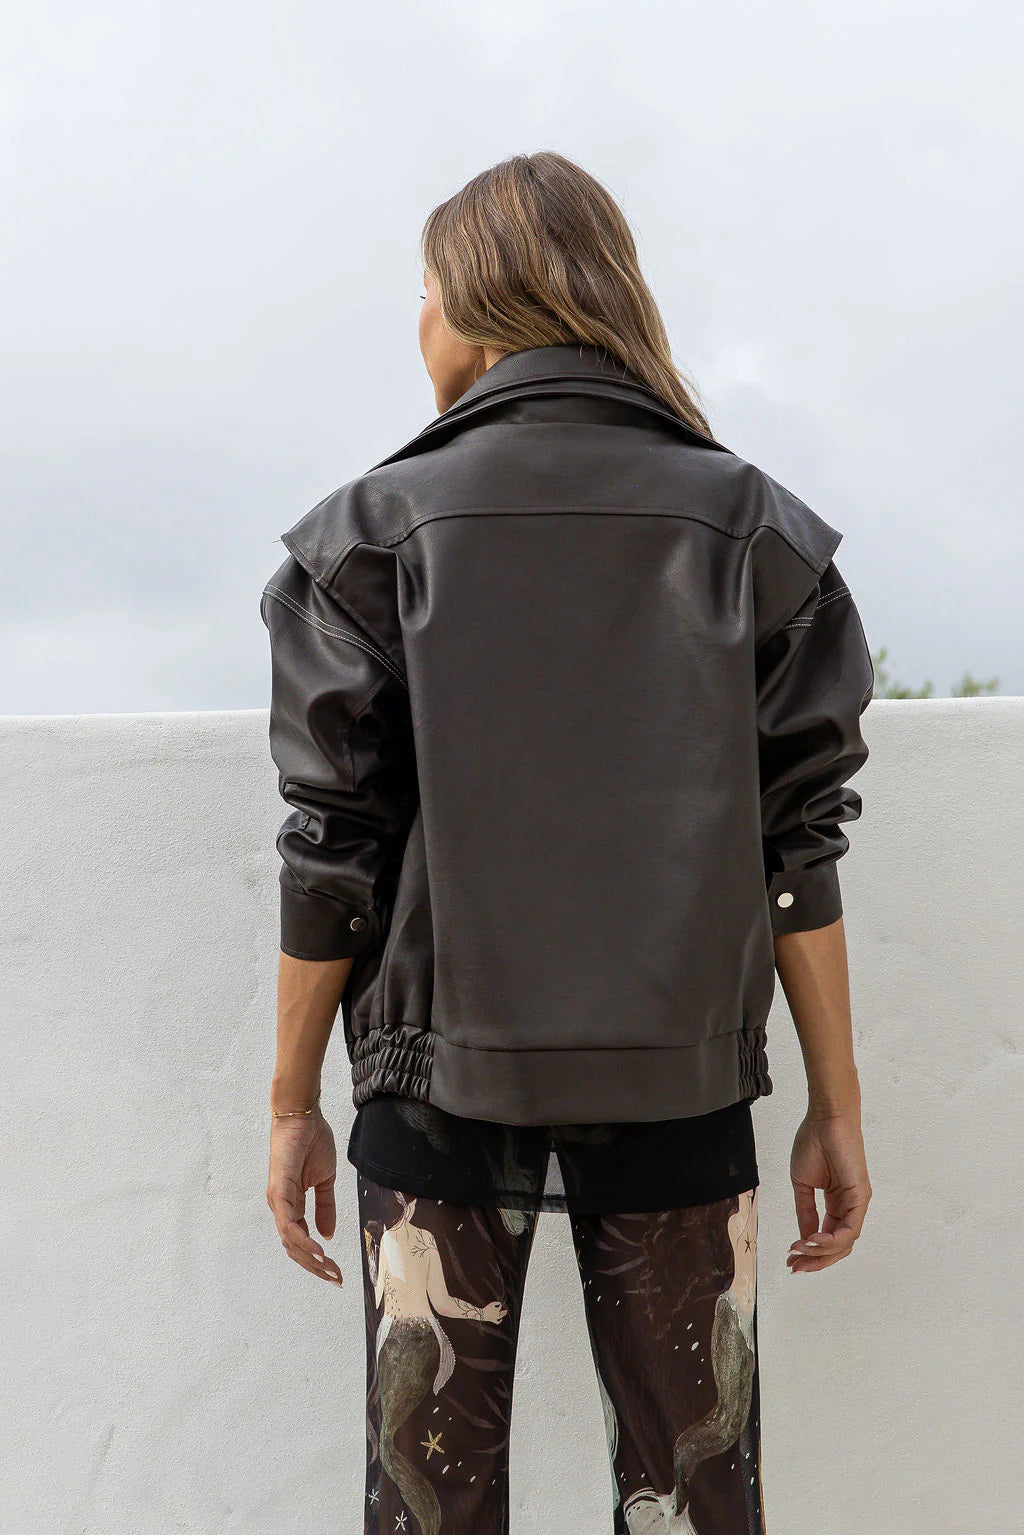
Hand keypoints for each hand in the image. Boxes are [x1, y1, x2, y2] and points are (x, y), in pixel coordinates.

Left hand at [266, 1107, 343, 1286]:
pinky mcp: (279, 1191)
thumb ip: (325, 1206)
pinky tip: (319, 1251)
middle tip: (336, 1279)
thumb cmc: (312, 1142)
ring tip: (330, 1270)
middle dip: (315, 1267)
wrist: (303, 1116)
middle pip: (294, 1248)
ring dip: (311, 1259)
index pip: (301, 1241)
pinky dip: (303, 1240)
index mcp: (291, 1205)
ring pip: (291, 1240)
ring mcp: (278, 1200)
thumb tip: (327, 1234)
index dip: (317, 1259)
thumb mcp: (325, 1179)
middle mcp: (281, 1207)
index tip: (336, 1272)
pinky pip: (289, 1223)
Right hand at [480, 1300, 507, 1323]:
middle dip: (504, 1312)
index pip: (500, 1307)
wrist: (482, 1314)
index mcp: (497, 1310)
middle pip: (502, 1313)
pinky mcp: (493, 1320)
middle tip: (506, 1311)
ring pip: (501, 1317)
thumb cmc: (487, 1308)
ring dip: (503, 1315)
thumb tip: (500, 1304)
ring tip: (505, 1314)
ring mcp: (495, 1318)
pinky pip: (497, 1322)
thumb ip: (496, 1303)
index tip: (499, 1304)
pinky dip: (499, 1321)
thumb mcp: (492, 1304)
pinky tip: (501, 1319)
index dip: (500, 1305)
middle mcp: (497, 1314)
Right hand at [787, 1107, 871, 1273]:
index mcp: (835, 1204)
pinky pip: (850, 1229)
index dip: (809, 1253)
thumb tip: (804, 1238)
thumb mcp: (802, 1184)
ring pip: (844, 1243)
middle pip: (838, 1247)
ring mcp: (857, 1203)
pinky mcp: (861, 1197)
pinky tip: (812, 1240)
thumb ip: (805, 1212)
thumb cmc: (813, 1143)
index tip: (789, 1260)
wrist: (825, 1119)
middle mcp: (849, 1207)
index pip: (826, 1237)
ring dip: (821, 1253)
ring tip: (799, 1251)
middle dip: (816, 1261)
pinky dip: (832, 1240)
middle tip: (794, 1267)